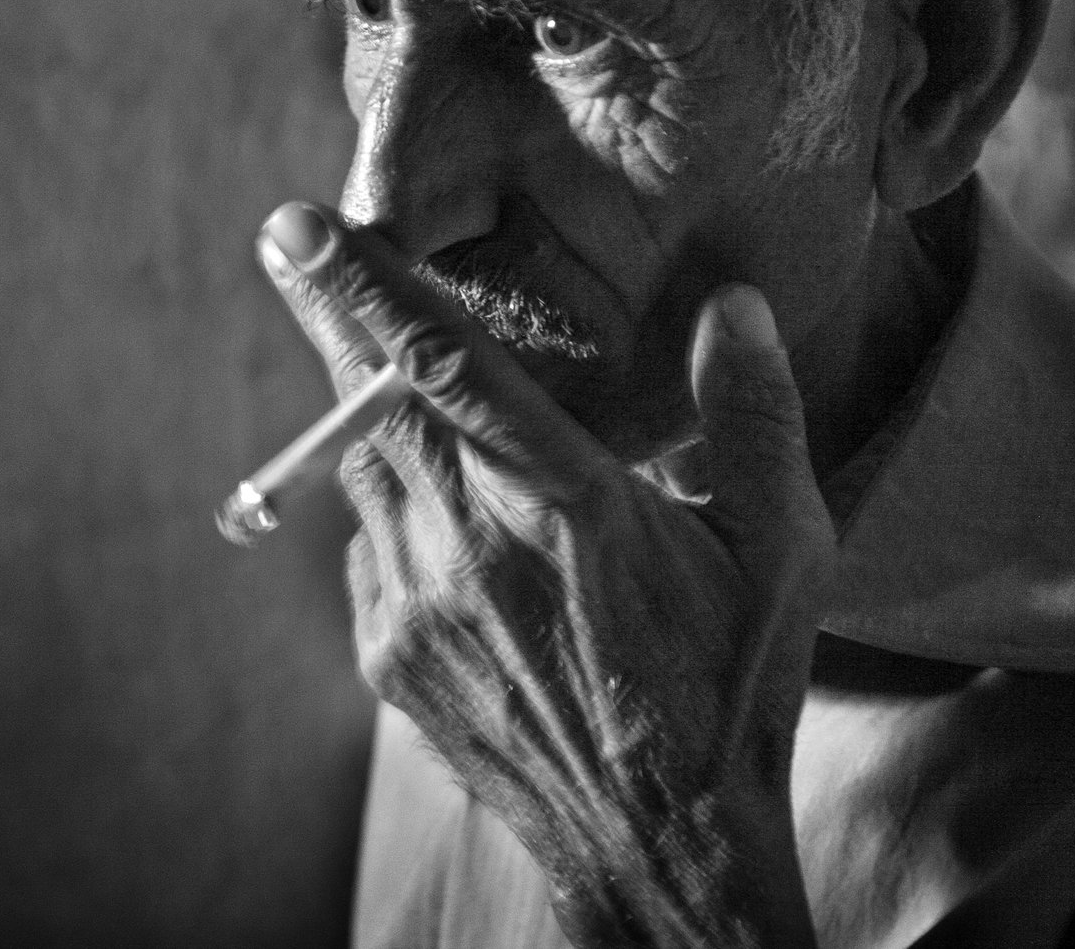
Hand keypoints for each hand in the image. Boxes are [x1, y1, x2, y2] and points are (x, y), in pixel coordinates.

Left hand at [259, 201, 835, 948]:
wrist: (663, 850)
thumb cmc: (732, 690)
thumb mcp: (782, 555)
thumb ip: (754, 418)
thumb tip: (732, 302)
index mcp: (568, 506)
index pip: (447, 369)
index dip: (367, 288)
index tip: (299, 224)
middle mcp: (475, 548)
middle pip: (372, 401)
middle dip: (330, 317)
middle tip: (292, 243)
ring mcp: (419, 606)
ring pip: (364, 469)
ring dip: (374, 414)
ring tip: (411, 395)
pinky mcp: (388, 653)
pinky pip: (370, 545)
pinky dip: (399, 513)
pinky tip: (465, 534)